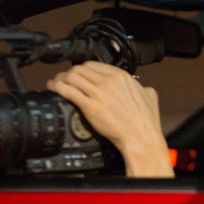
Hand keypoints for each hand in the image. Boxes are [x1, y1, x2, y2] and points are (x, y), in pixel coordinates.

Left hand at [46, 61, 173, 177]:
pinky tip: (53, 88)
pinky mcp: (91, 106)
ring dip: (61, 78)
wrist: (141, 138)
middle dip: (69, 73)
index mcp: (121, 76)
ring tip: (56, 83)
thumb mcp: (150, 97)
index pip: (93, 65)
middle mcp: (109, 81)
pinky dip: (58, 87)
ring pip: (72, 77)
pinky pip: (69, 91)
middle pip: (80, 69)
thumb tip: (143, 88)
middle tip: (64, 79)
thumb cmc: (146, 122)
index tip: (78, 74)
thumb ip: (143, 89)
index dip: (82, 69)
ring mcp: (99, 93)